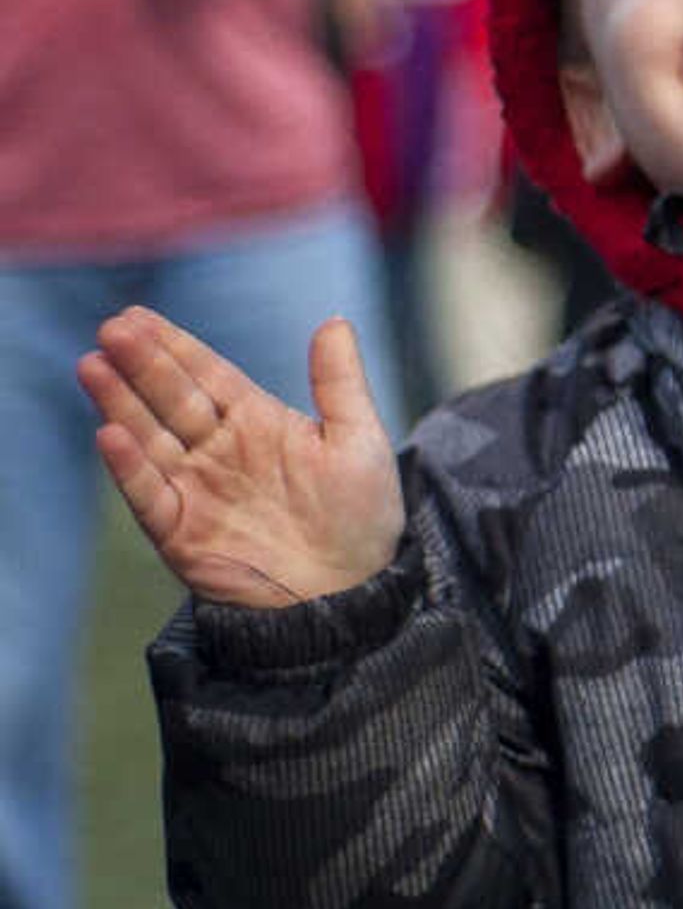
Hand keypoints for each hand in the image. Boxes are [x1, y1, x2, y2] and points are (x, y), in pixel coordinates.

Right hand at [78, 309, 403, 607]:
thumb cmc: (362, 517)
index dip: (173, 346)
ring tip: (94, 366)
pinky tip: (111, 435)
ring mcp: (198, 490)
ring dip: (120, 404)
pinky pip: (150, 496)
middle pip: (171, 399)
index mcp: (256, 423)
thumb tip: (333, 321)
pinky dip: (130, 468)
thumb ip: (340, 382)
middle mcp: (219, 452)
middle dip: (141, 364)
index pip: (206, 375)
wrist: (356, 592)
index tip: (137, 316)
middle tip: (111, 329)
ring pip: (150, 439)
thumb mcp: (359, 441)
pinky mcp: (183, 534)